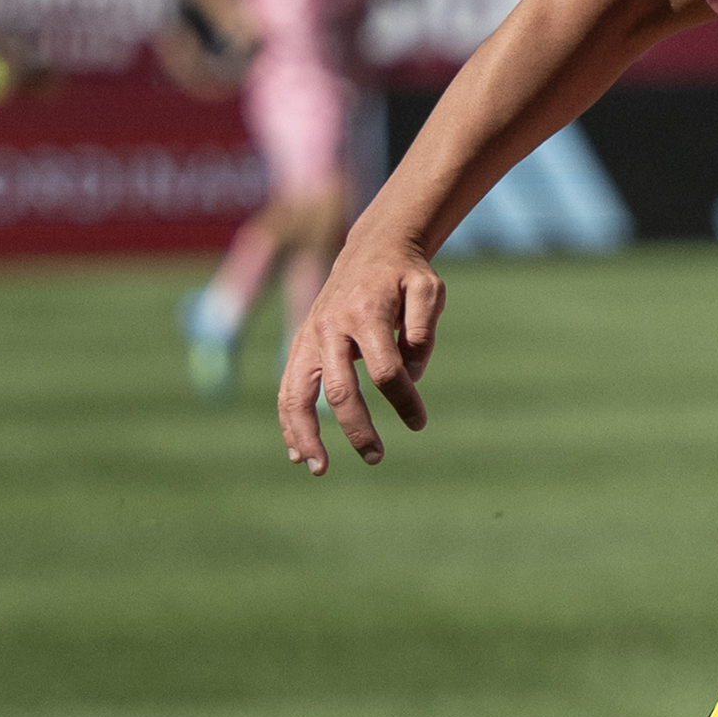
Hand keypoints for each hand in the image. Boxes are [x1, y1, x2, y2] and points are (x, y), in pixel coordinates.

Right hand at [278, 235, 446, 471]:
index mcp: (366, 314)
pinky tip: (297, 451)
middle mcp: (331, 327)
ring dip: (305, 433)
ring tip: (318, 468)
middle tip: (376, 458)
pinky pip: (288, 388)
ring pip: (297, 392)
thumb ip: (423, 330)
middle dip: (356, 428)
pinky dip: (289, 420)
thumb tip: (411, 376)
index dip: (404, 401)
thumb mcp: (429, 290)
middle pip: (338, 389)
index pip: (386, 370)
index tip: (419, 423)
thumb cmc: (405, 274)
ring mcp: (310, 337)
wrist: (371, 248)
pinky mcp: (302, 344)